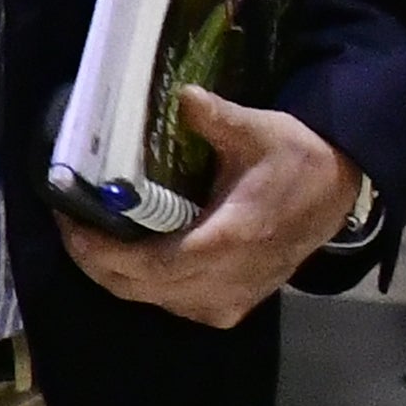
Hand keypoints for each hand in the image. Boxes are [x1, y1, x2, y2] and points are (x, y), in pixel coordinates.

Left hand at [51, 90, 353, 330]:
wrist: (335, 194)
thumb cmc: (296, 159)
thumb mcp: (260, 129)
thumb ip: (216, 118)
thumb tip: (182, 97)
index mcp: (230, 239)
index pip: (149, 264)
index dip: (100, 252)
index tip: (71, 222)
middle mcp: (226, 280)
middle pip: (139, 288)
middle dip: (95, 261)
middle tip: (70, 226)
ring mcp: (229, 300)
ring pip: (152, 300)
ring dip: (115, 275)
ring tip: (90, 238)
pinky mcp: (231, 307)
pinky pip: (172, 304)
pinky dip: (143, 285)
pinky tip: (127, 257)